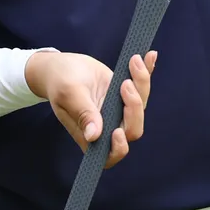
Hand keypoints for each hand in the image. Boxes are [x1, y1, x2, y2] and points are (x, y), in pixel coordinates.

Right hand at [25, 50, 156, 168]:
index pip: (111, 154)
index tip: (118, 130)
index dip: (119, 147)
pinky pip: (140, 85)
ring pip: (140, 104)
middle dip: (134, 106)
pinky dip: (147, 71)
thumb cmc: (59, 82)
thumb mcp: (69, 95)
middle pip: (132, 128)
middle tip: (125, 83)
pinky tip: (149, 56)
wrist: (62, 66)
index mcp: (90, 135)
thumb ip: (83, 113)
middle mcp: (107, 125)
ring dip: (142, 82)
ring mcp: (117, 109)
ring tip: (134, 61)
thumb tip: (94, 135)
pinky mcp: (124, 93)